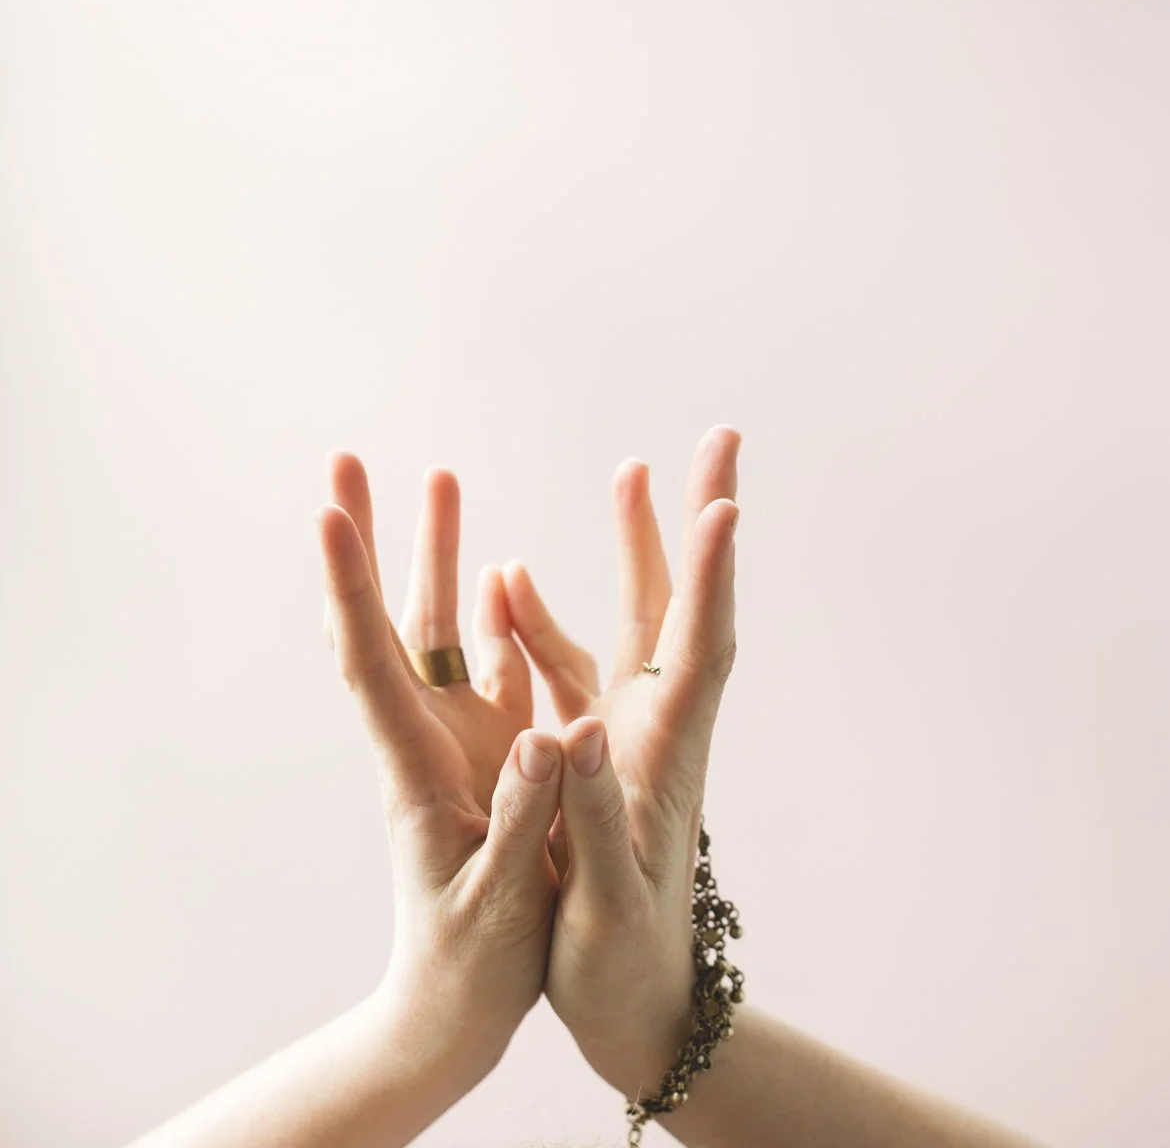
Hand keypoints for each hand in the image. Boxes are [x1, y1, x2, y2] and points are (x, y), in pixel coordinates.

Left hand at [315, 455, 557, 1084]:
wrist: (456, 1004)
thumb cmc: (473, 964)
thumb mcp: (502, 900)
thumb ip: (524, 814)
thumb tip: (546, 731)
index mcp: (414, 771)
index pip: (369, 662)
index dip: (348, 586)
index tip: (328, 511)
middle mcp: (423, 737)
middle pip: (390, 621)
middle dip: (369, 538)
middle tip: (347, 460)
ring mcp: (455, 738)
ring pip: (438, 630)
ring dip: (434, 554)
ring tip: (444, 477)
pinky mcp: (491, 751)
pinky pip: (490, 664)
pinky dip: (495, 612)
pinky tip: (504, 577)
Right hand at [499, 426, 741, 1097]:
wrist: (638, 1008)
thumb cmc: (624, 966)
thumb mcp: (605, 901)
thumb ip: (594, 813)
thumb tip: (577, 730)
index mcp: (666, 756)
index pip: (702, 649)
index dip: (712, 577)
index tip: (724, 502)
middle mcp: (658, 725)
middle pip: (690, 606)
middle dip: (701, 522)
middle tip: (721, 439)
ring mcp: (630, 729)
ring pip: (639, 619)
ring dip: (642, 546)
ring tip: (631, 471)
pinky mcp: (598, 745)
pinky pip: (579, 658)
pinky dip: (552, 612)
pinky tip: (513, 581)